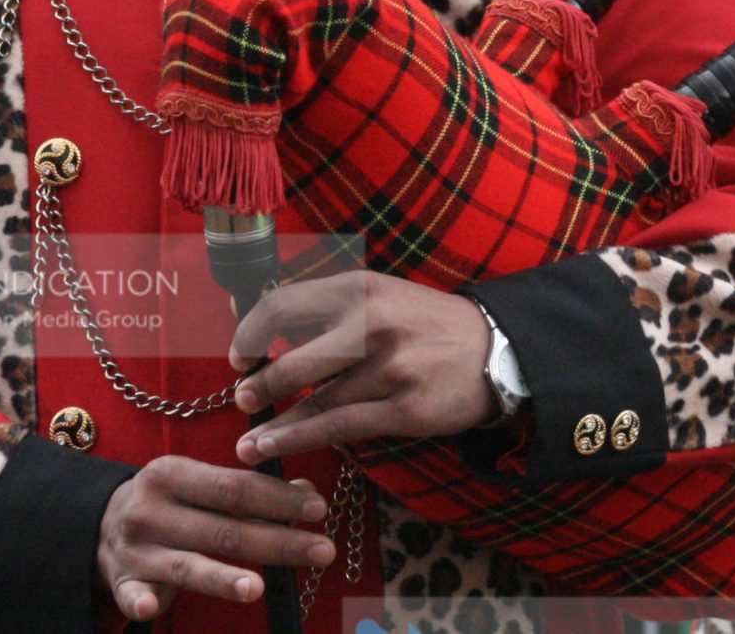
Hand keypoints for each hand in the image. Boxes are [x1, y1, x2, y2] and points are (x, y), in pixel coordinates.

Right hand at [96, 457, 331, 620]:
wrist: (99, 525)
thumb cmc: (170, 502)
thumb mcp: (201, 484)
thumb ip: (248, 489)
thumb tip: (306, 492)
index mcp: (171, 474)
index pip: (234, 487)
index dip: (278, 498)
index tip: (317, 509)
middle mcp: (150, 509)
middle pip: (222, 529)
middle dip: (277, 541)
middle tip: (321, 551)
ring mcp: (134, 548)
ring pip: (186, 565)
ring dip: (221, 578)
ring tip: (257, 587)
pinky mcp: (121, 582)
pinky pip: (130, 594)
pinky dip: (140, 601)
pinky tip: (151, 607)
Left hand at [229, 272, 496, 463]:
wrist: (495, 350)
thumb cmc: (426, 325)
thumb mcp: (381, 295)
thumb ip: (330, 306)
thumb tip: (264, 322)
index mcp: (360, 287)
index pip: (282, 305)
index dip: (250, 333)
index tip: (238, 356)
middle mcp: (371, 323)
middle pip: (292, 359)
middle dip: (258, 385)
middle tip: (243, 400)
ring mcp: (389, 367)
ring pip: (313, 400)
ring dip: (273, 423)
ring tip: (245, 444)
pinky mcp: (403, 407)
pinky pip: (339, 426)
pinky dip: (300, 437)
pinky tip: (274, 446)